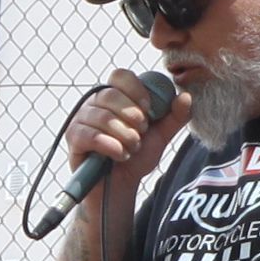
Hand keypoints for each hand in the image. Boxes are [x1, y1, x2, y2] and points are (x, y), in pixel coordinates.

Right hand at [62, 68, 185, 191]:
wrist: (121, 184)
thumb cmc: (137, 155)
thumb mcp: (161, 135)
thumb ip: (174, 117)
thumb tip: (186, 97)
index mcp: (115, 95)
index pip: (121, 75)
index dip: (136, 90)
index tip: (149, 109)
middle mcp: (95, 103)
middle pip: (111, 94)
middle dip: (132, 116)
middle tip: (141, 133)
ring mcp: (81, 119)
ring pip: (102, 117)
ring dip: (124, 135)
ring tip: (132, 147)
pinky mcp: (74, 138)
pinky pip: (90, 135)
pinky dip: (111, 146)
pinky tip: (120, 154)